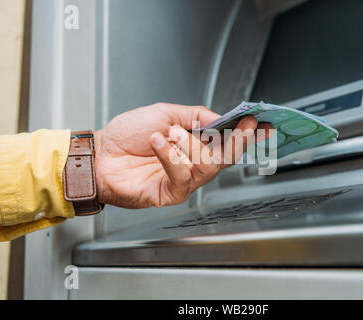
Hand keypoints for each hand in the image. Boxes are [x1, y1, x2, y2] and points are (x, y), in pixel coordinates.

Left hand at [94, 103, 264, 208]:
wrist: (101, 155)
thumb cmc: (127, 135)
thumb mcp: (166, 113)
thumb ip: (196, 115)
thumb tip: (221, 119)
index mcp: (195, 144)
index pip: (228, 141)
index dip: (247, 134)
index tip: (260, 123)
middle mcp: (193, 163)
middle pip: (226, 157)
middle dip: (235, 140)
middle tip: (239, 126)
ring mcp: (184, 180)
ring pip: (207, 166)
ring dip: (189, 145)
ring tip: (169, 133)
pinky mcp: (171, 193)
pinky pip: (182, 175)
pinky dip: (170, 156)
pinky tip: (157, 143)